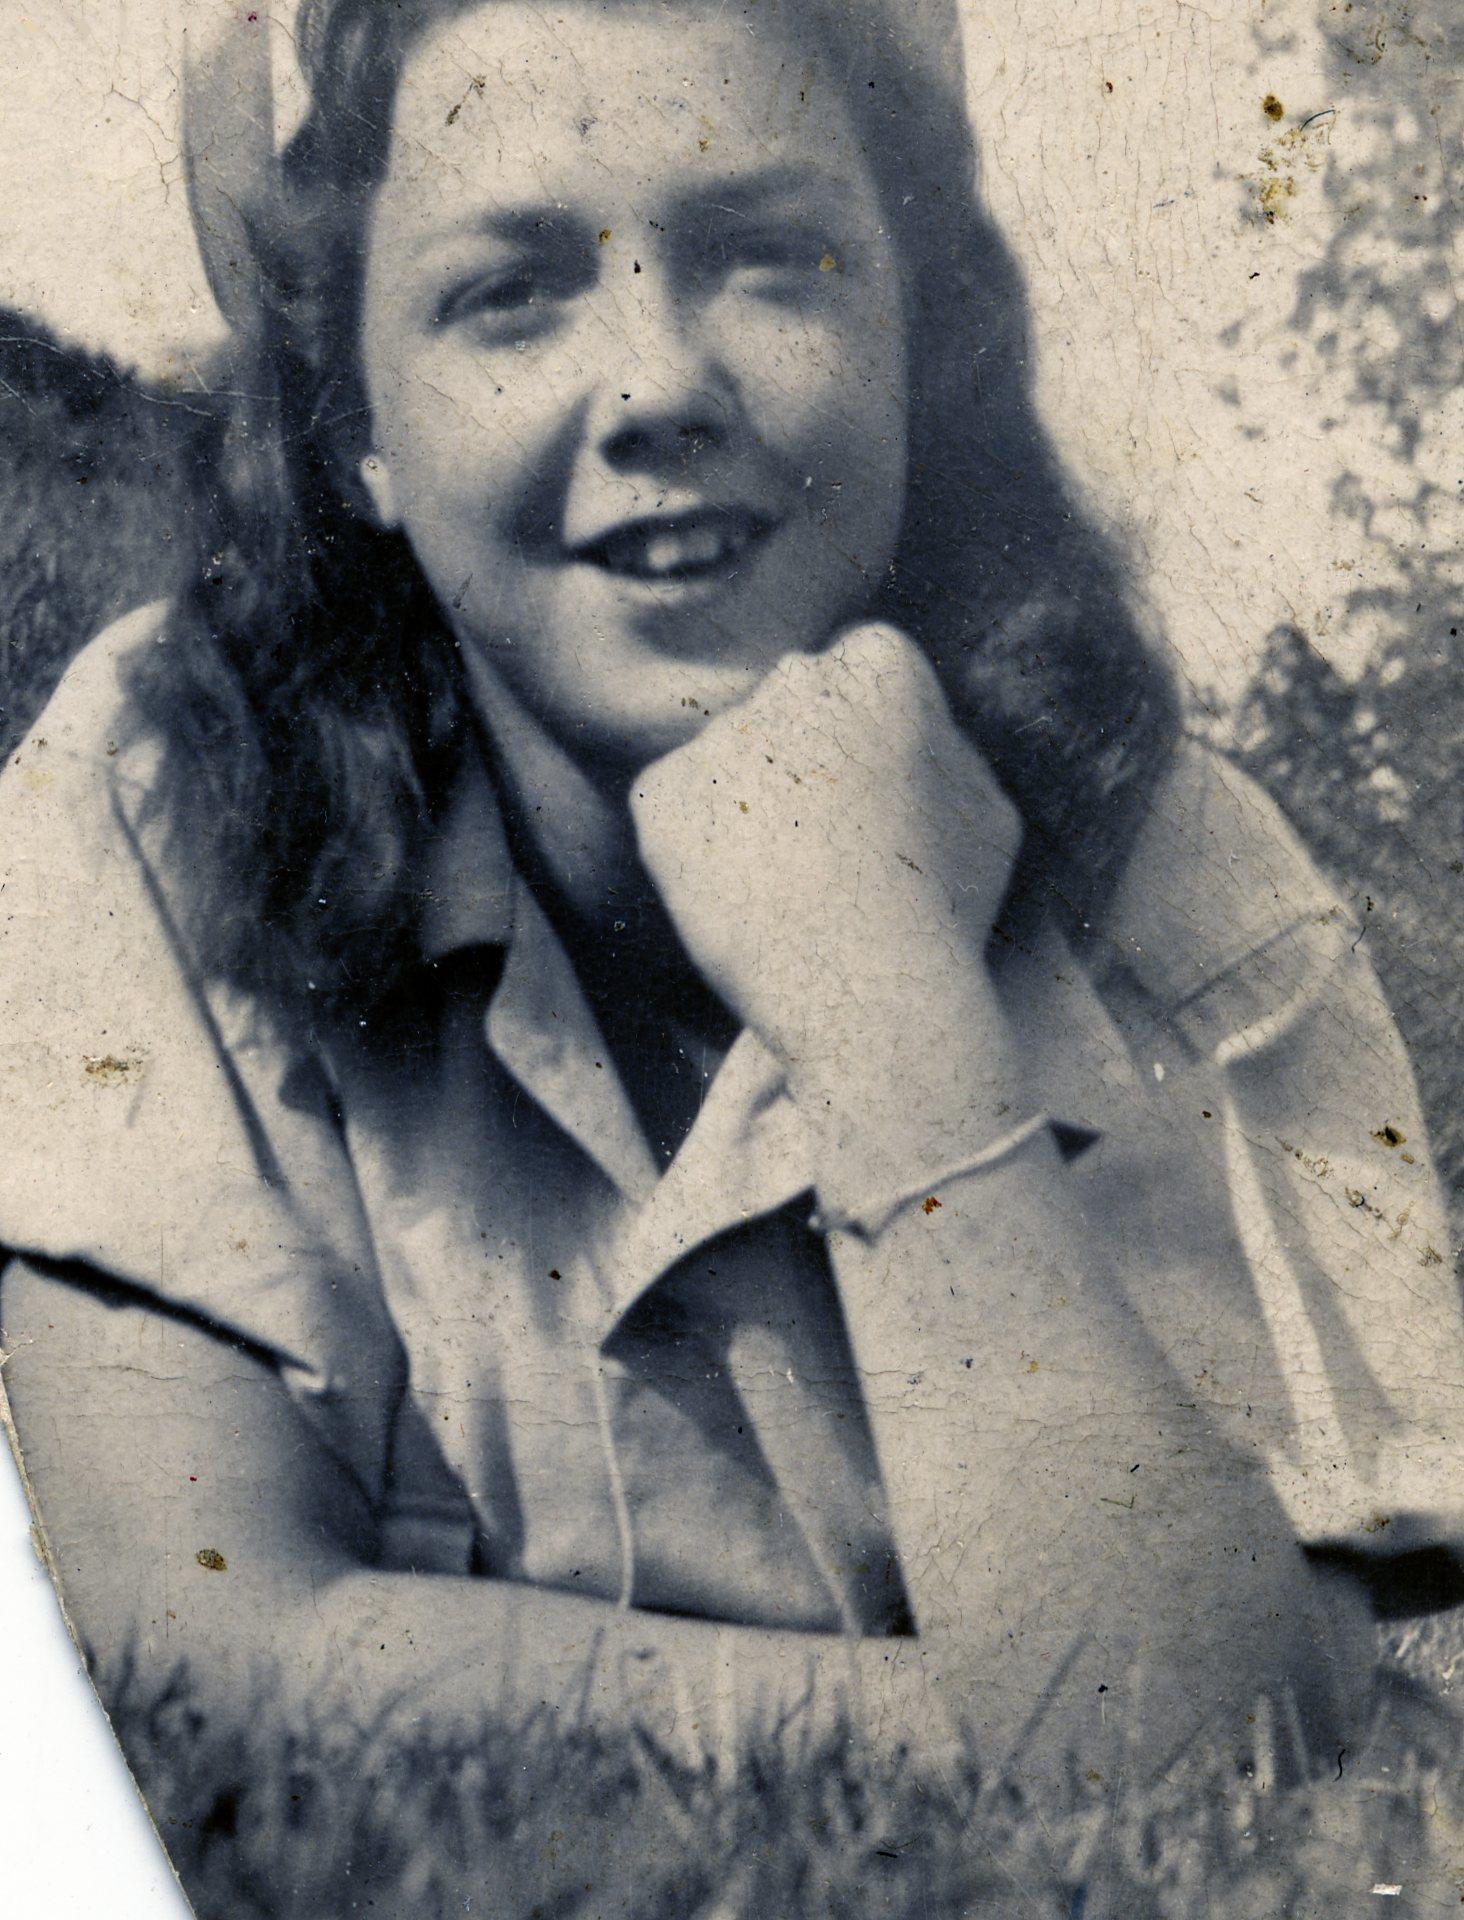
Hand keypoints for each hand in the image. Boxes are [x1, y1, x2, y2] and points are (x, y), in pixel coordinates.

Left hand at [630, 624, 1022, 1081]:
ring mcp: (717, 734)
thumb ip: (947, 749)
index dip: (873, 743)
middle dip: (806, 760)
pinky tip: (744, 899)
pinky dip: (699, 851)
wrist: (864, 996)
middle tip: (834, 849)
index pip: (863, 674)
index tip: (883, 803)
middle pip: (793, 708)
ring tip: (792, 888)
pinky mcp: (660, 794)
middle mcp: (791, 678)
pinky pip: (679, 810)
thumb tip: (918, 729)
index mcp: (880, 665)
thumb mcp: (988, 815)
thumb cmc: (943, 913)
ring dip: (752, 808)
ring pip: (734, 763)